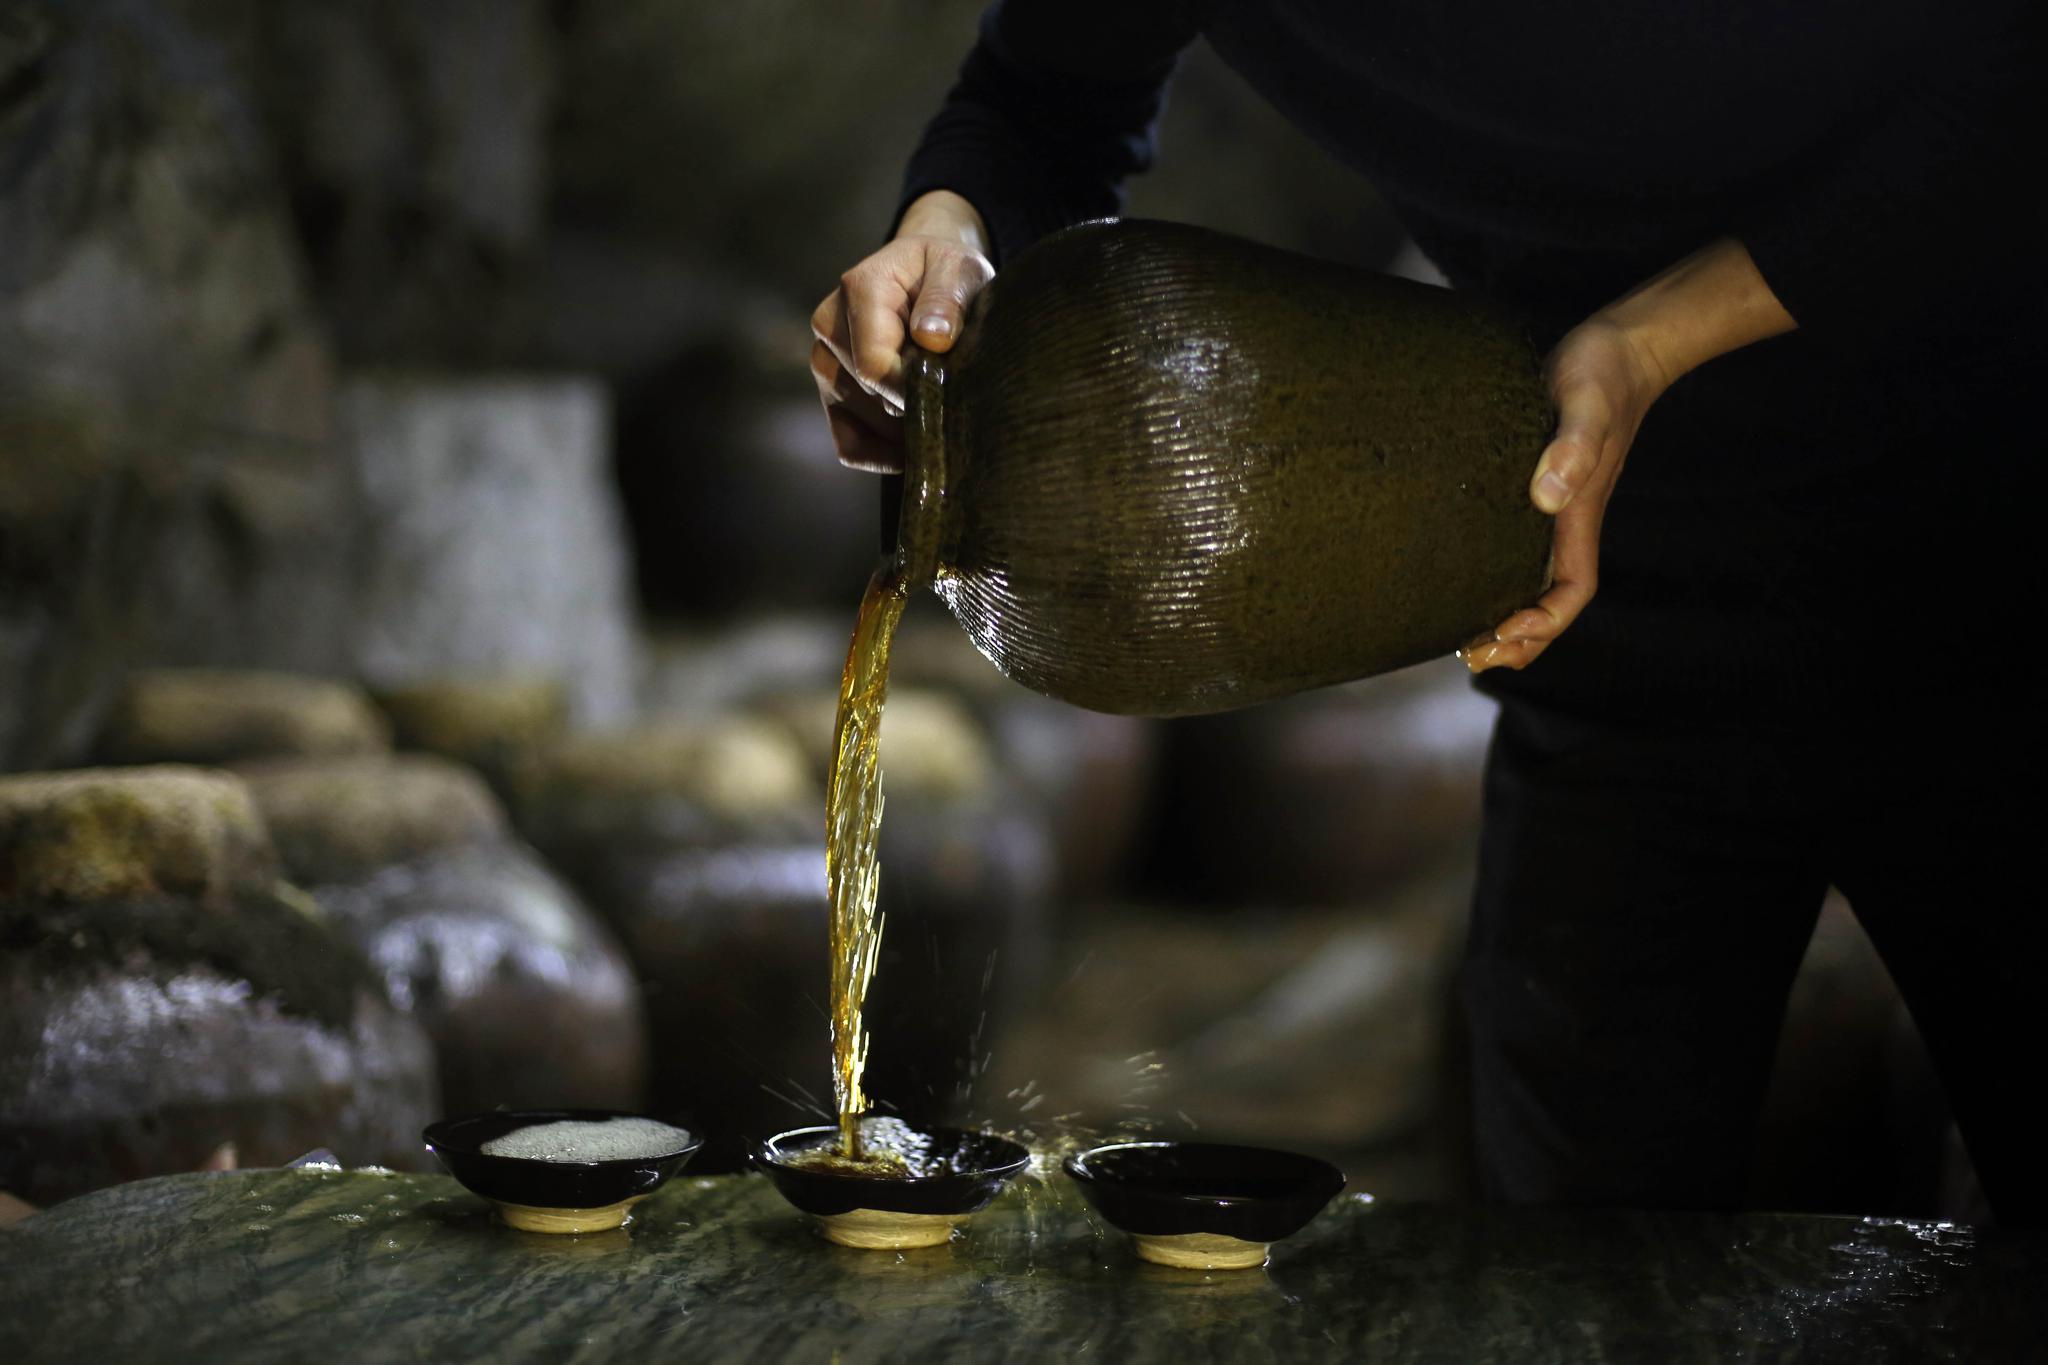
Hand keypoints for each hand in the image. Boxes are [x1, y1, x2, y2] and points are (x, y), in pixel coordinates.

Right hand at [811, 190, 993, 472]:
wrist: (926, 275)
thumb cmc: (947, 274)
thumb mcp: (960, 270)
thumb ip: (946, 298)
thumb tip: (932, 337)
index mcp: (860, 290)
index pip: (874, 364)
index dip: (913, 392)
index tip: (950, 394)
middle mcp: (829, 326)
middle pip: (870, 396)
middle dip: (916, 407)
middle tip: (955, 397)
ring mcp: (824, 363)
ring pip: (862, 425)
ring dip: (905, 431)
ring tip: (941, 409)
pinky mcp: (831, 394)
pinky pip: (849, 446)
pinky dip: (885, 456)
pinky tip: (917, 448)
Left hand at [1460, 317, 1668, 671]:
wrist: (1618, 345)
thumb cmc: (1604, 372)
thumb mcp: (1586, 403)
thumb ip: (1573, 446)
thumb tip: (1547, 495)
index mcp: (1580, 513)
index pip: (1572, 589)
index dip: (1544, 621)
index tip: (1506, 632)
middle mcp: (1566, 518)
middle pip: (1548, 601)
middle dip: (1516, 640)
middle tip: (1468, 656)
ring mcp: (1551, 505)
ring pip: (1530, 580)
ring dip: (1501, 617)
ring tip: (1460, 641)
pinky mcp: (1532, 484)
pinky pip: (1516, 548)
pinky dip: (1493, 575)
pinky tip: (1460, 579)